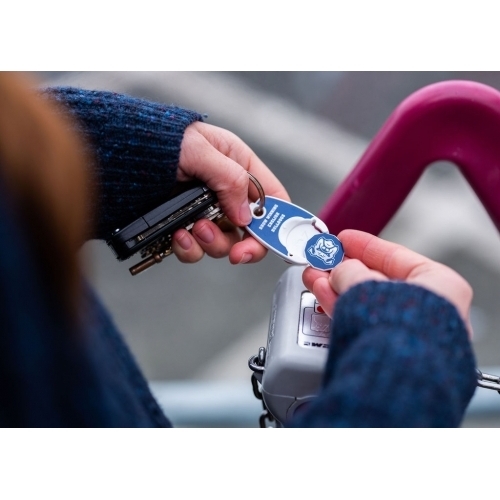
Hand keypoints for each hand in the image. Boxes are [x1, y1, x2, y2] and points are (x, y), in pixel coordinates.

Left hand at [172, 121, 289, 264]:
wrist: (120, 155)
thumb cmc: (159, 138)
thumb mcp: (200, 150)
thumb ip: (230, 179)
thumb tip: (245, 215)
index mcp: (239, 166)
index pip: (272, 198)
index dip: (276, 222)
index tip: (267, 241)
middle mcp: (226, 191)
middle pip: (251, 230)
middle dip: (243, 244)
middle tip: (235, 253)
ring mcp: (205, 211)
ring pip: (223, 243)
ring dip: (212, 243)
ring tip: (195, 229)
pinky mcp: (185, 226)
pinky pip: (195, 248)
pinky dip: (189, 248)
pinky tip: (178, 236)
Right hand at [302, 229, 472, 335]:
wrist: (395, 375)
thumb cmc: (400, 330)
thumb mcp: (367, 284)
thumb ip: (350, 271)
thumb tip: (341, 271)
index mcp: (441, 286)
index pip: (398, 257)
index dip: (366, 246)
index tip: (344, 239)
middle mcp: (430, 311)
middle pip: (378, 281)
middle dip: (345, 270)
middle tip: (323, 260)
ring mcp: (410, 334)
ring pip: (367, 304)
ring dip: (337, 288)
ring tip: (314, 277)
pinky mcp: (390, 352)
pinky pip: (364, 322)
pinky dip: (342, 308)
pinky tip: (323, 297)